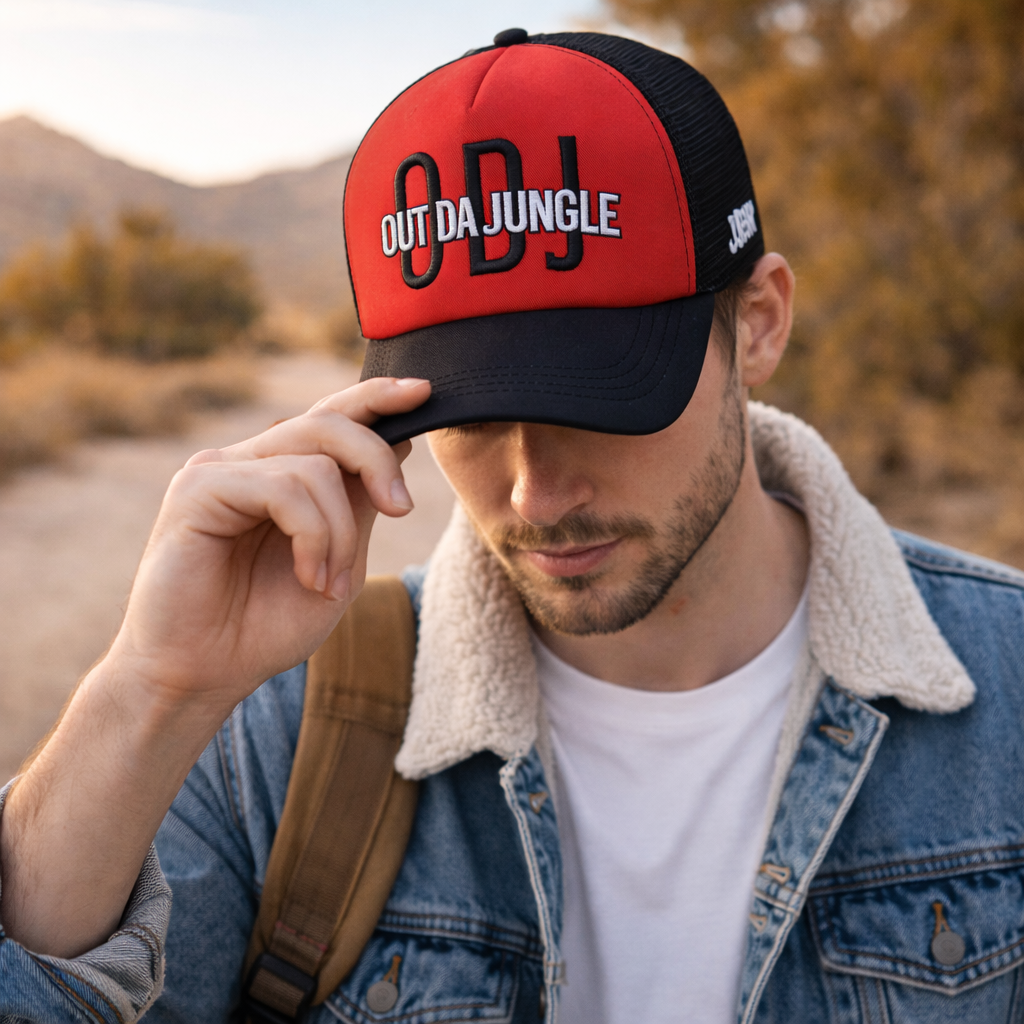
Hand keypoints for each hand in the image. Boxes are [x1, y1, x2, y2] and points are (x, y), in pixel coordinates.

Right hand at [110, 376, 430, 716]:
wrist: (204, 675)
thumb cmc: (264, 625)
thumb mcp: (337, 561)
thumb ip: (359, 505)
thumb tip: (399, 446)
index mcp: (280, 473)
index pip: (332, 418)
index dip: (376, 398)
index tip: (425, 393)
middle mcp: (249, 461)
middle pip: (329, 423)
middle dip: (377, 459)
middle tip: (401, 509)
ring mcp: (219, 470)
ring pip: (314, 463)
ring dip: (340, 530)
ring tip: (328, 580)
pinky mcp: (196, 490)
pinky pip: (283, 488)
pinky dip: (312, 536)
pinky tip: (308, 576)